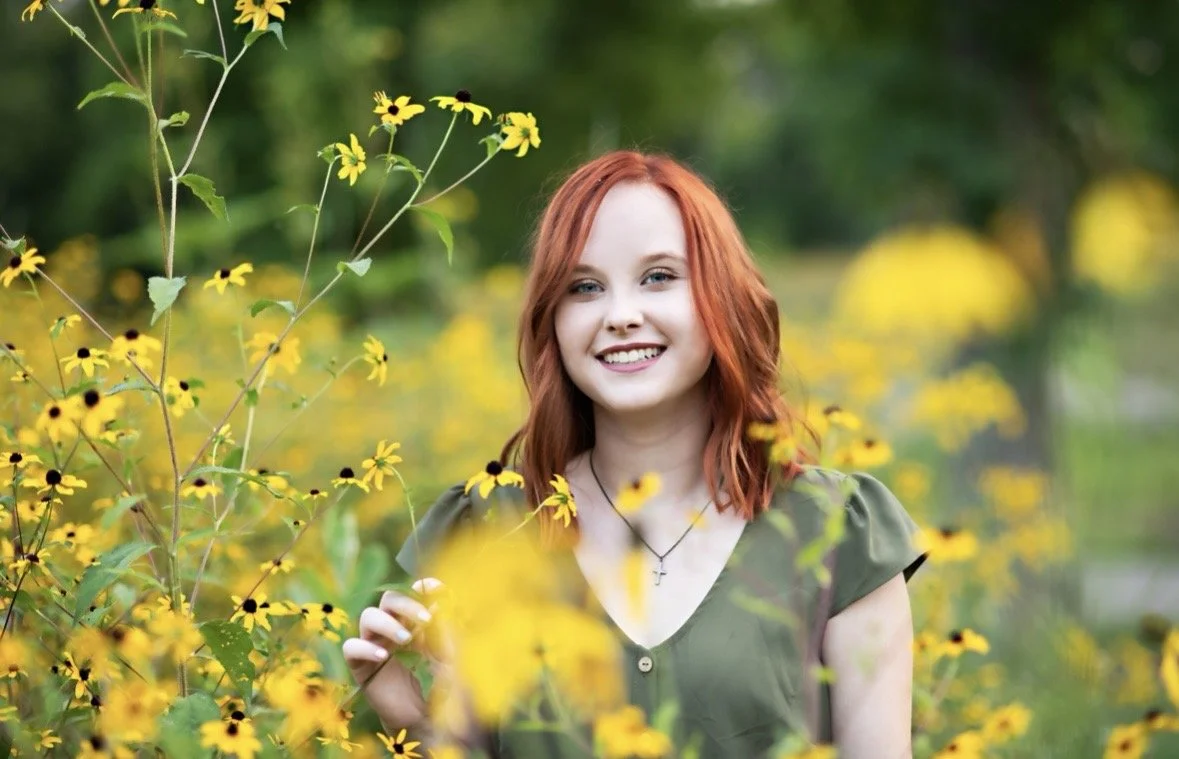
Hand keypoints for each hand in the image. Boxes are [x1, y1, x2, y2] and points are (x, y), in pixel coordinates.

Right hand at [342, 577, 443, 728]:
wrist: (427, 721)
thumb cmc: (442, 687)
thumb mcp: (449, 656)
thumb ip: (444, 629)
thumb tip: (440, 599)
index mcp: (417, 622)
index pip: (412, 593)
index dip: (421, 587)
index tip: (435, 588)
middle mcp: (394, 629)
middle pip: (389, 599)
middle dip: (406, 603)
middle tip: (425, 619)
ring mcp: (376, 646)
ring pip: (368, 616)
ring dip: (387, 623)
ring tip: (406, 640)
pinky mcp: (361, 667)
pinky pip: (352, 647)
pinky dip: (365, 647)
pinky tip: (383, 657)